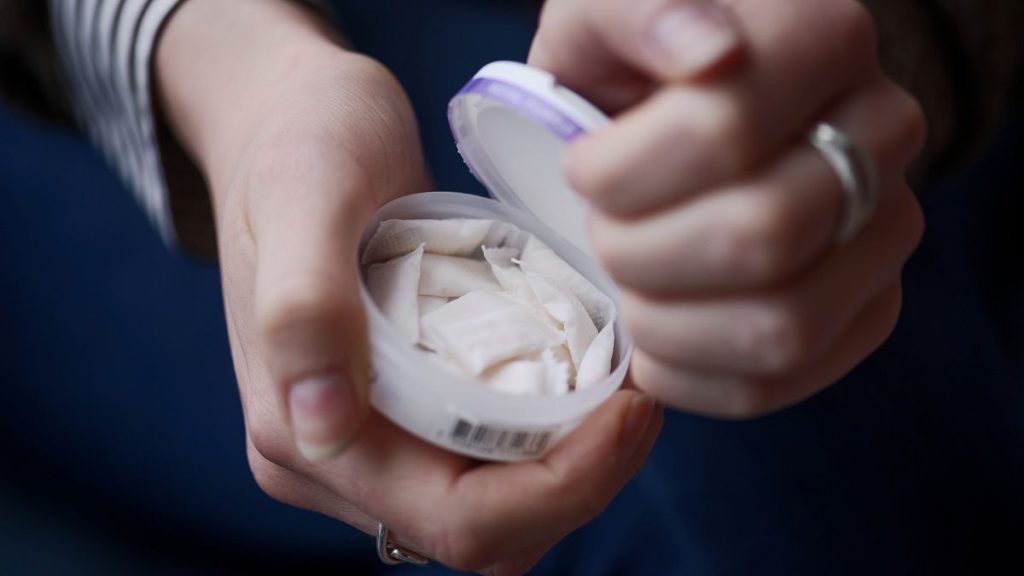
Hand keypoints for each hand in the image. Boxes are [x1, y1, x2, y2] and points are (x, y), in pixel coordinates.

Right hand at [156, 1, 661, 572]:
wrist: (289, 121)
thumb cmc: (298, 142)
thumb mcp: (303, 196)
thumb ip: (303, 306)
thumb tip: (322, 423)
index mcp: (302, 432)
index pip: (458, 521)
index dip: (561, 488)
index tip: (628, 406)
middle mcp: (331, 458)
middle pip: (488, 532)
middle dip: (582, 481)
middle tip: (639, 394)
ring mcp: (368, 441)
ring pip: (498, 509)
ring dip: (574, 464)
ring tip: (620, 382)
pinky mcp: (401, 413)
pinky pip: (491, 460)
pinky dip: (550, 436)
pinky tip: (582, 372)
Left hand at [530, 0, 924, 417]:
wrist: (671, 126)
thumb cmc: (629, 71)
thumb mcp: (605, 15)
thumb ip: (640, 10)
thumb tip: (709, 51)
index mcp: (824, 38)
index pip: (729, 129)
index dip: (627, 171)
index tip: (585, 165)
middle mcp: (882, 132)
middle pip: (762, 232)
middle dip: (639, 249)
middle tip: (600, 228)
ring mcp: (885, 232)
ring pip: (781, 324)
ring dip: (661, 320)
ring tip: (625, 282)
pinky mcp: (867, 313)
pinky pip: (778, 384)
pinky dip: (686, 376)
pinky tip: (650, 333)